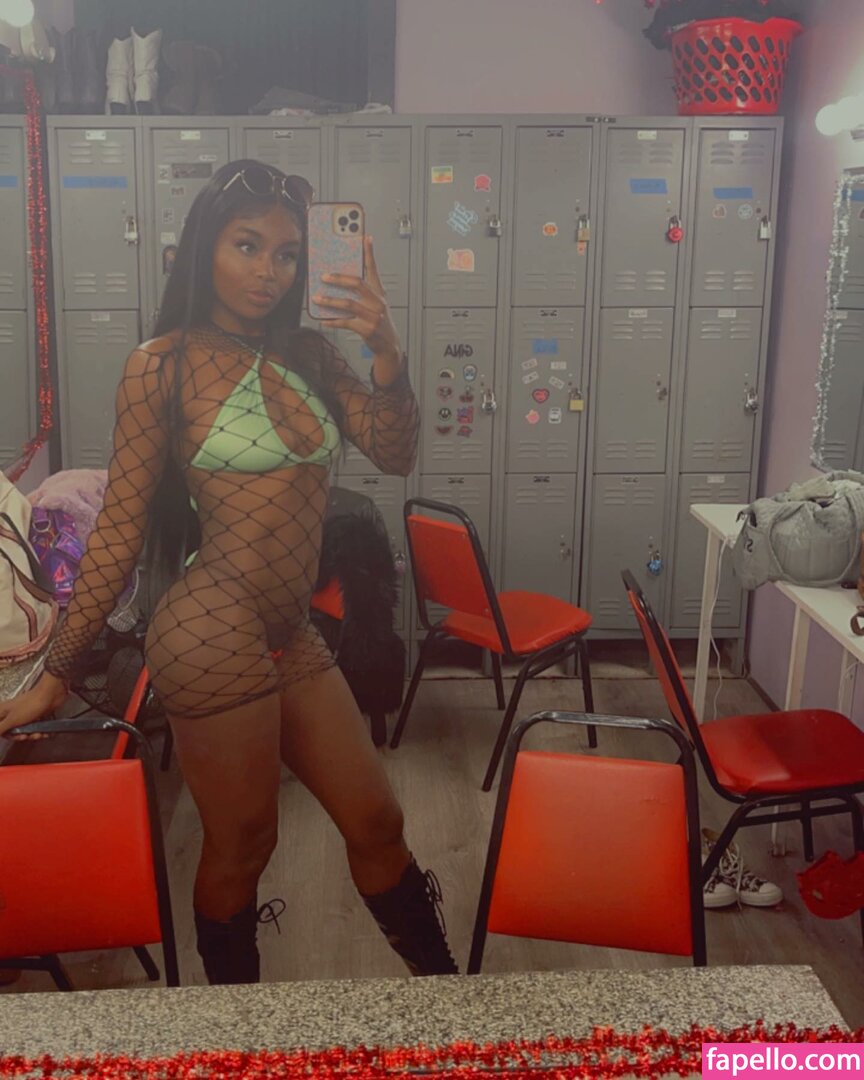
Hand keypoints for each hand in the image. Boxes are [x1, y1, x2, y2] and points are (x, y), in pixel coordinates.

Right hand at [0, 673, 66, 739]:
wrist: (50, 695)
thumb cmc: (29, 706)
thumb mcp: (12, 720)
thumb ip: (0, 728)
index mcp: (3, 712)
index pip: (0, 728)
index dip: (6, 734)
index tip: (13, 736)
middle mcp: (12, 714)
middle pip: (13, 731)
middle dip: (21, 736)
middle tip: (26, 736)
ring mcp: (25, 715)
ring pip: (26, 731)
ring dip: (33, 735)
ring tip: (39, 734)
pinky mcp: (36, 716)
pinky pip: (35, 728)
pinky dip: (40, 732)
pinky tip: (45, 733)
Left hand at [312, 237, 401, 360]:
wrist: (390, 344)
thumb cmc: (380, 322)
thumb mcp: (376, 303)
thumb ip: (364, 291)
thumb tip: (342, 279)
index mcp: (379, 293)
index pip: (373, 269)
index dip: (369, 253)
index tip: (365, 238)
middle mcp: (377, 302)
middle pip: (358, 283)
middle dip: (339, 278)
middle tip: (324, 276)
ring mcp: (373, 316)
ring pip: (348, 303)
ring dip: (330, 300)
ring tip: (317, 298)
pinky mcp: (366, 329)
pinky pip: (345, 322)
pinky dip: (332, 321)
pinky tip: (323, 319)